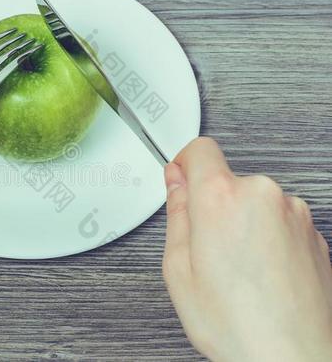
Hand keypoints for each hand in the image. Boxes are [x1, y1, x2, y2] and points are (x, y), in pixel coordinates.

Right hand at [163, 137, 331, 361]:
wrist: (291, 356)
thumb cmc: (237, 323)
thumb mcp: (179, 268)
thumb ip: (177, 214)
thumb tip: (177, 184)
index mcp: (221, 199)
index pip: (199, 150)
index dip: (184, 165)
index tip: (181, 181)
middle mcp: (263, 195)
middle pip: (226, 180)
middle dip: (212, 206)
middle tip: (207, 250)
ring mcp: (294, 213)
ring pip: (253, 202)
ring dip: (242, 222)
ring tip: (238, 269)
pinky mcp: (313, 231)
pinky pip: (279, 219)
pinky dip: (267, 236)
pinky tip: (261, 273)